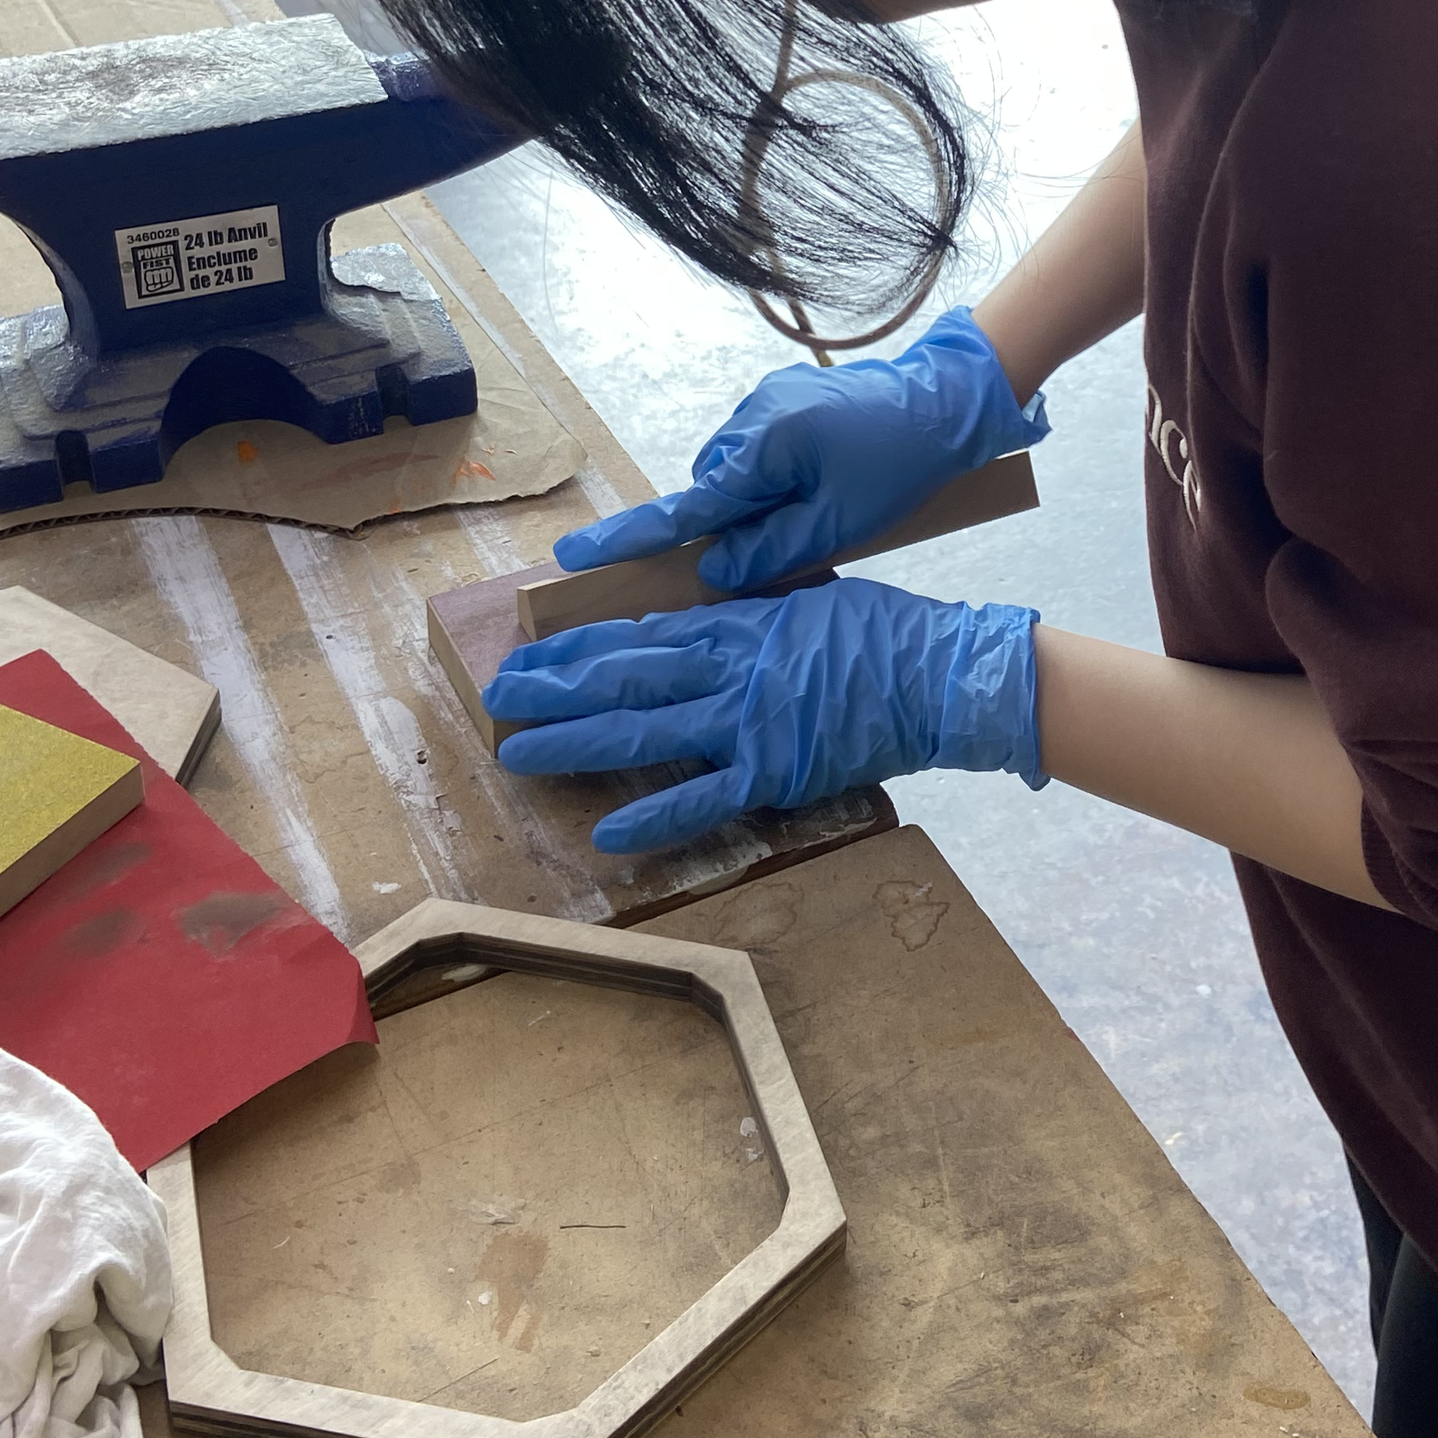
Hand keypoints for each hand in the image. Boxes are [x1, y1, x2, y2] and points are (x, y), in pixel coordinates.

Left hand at [486, 578, 1044, 853]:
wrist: (941, 676)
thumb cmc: (880, 631)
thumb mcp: (800, 602)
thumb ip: (742, 619)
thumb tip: (695, 622)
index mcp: (733, 625)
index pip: (634, 636)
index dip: (573, 648)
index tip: (526, 655)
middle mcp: (727, 672)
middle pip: (621, 682)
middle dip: (552, 692)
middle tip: (496, 701)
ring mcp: (747, 725)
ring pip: (643, 737)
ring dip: (575, 746)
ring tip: (519, 756)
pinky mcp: (774, 774)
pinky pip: (703, 800)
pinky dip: (654, 817)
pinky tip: (607, 834)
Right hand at [550, 307, 1046, 596]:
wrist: (948, 398)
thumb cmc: (901, 462)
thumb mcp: (839, 520)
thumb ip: (772, 550)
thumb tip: (714, 570)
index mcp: (761, 448)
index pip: (682, 508)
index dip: (627, 539)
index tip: (572, 555)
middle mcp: (751, 416)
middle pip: (711, 490)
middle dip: (732, 521)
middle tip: (785, 540)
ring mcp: (767, 399)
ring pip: (735, 470)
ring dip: (756, 497)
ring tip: (818, 505)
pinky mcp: (786, 394)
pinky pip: (757, 446)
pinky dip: (773, 472)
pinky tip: (820, 479)